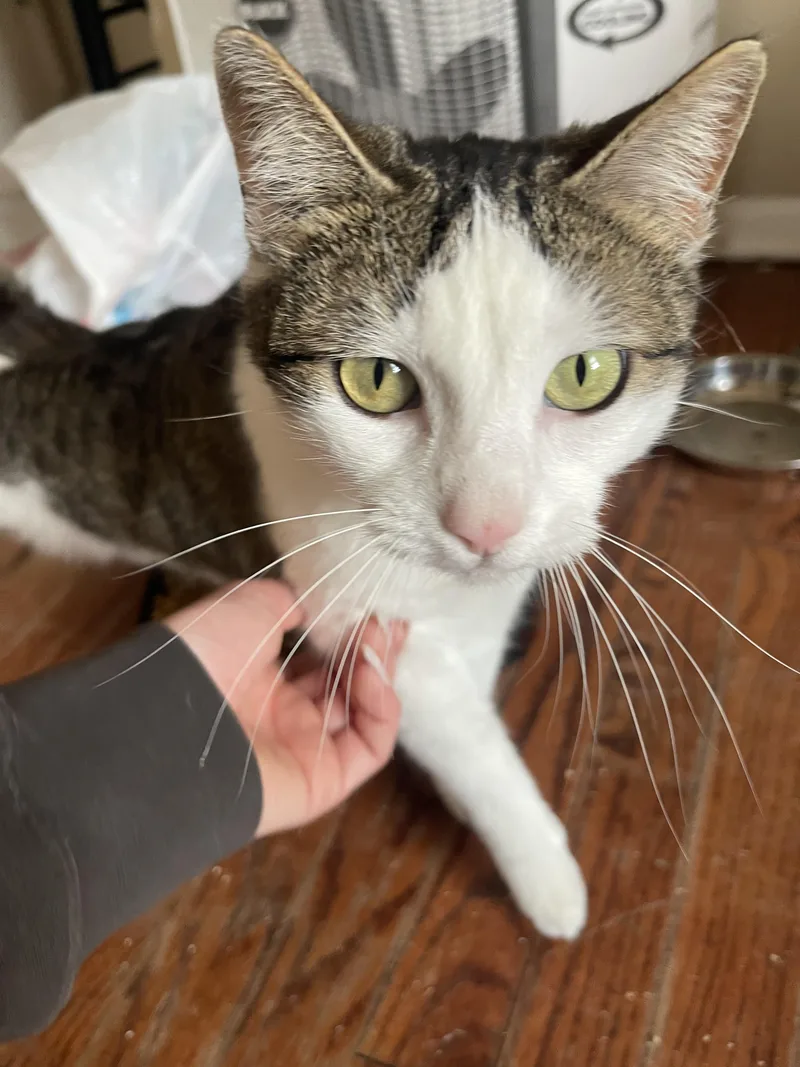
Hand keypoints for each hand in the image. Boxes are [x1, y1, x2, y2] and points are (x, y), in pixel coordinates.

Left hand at [167, 581, 406, 836]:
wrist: (175, 717)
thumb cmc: (205, 654)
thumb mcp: (248, 604)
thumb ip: (288, 602)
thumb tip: (313, 608)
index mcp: (259, 681)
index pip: (321, 660)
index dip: (351, 634)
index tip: (375, 607)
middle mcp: (283, 717)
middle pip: (347, 686)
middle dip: (373, 651)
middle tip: (390, 620)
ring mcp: (304, 750)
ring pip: (364, 713)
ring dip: (379, 670)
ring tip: (376, 636)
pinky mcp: (325, 781)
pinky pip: (371, 746)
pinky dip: (382, 708)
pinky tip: (371, 673)